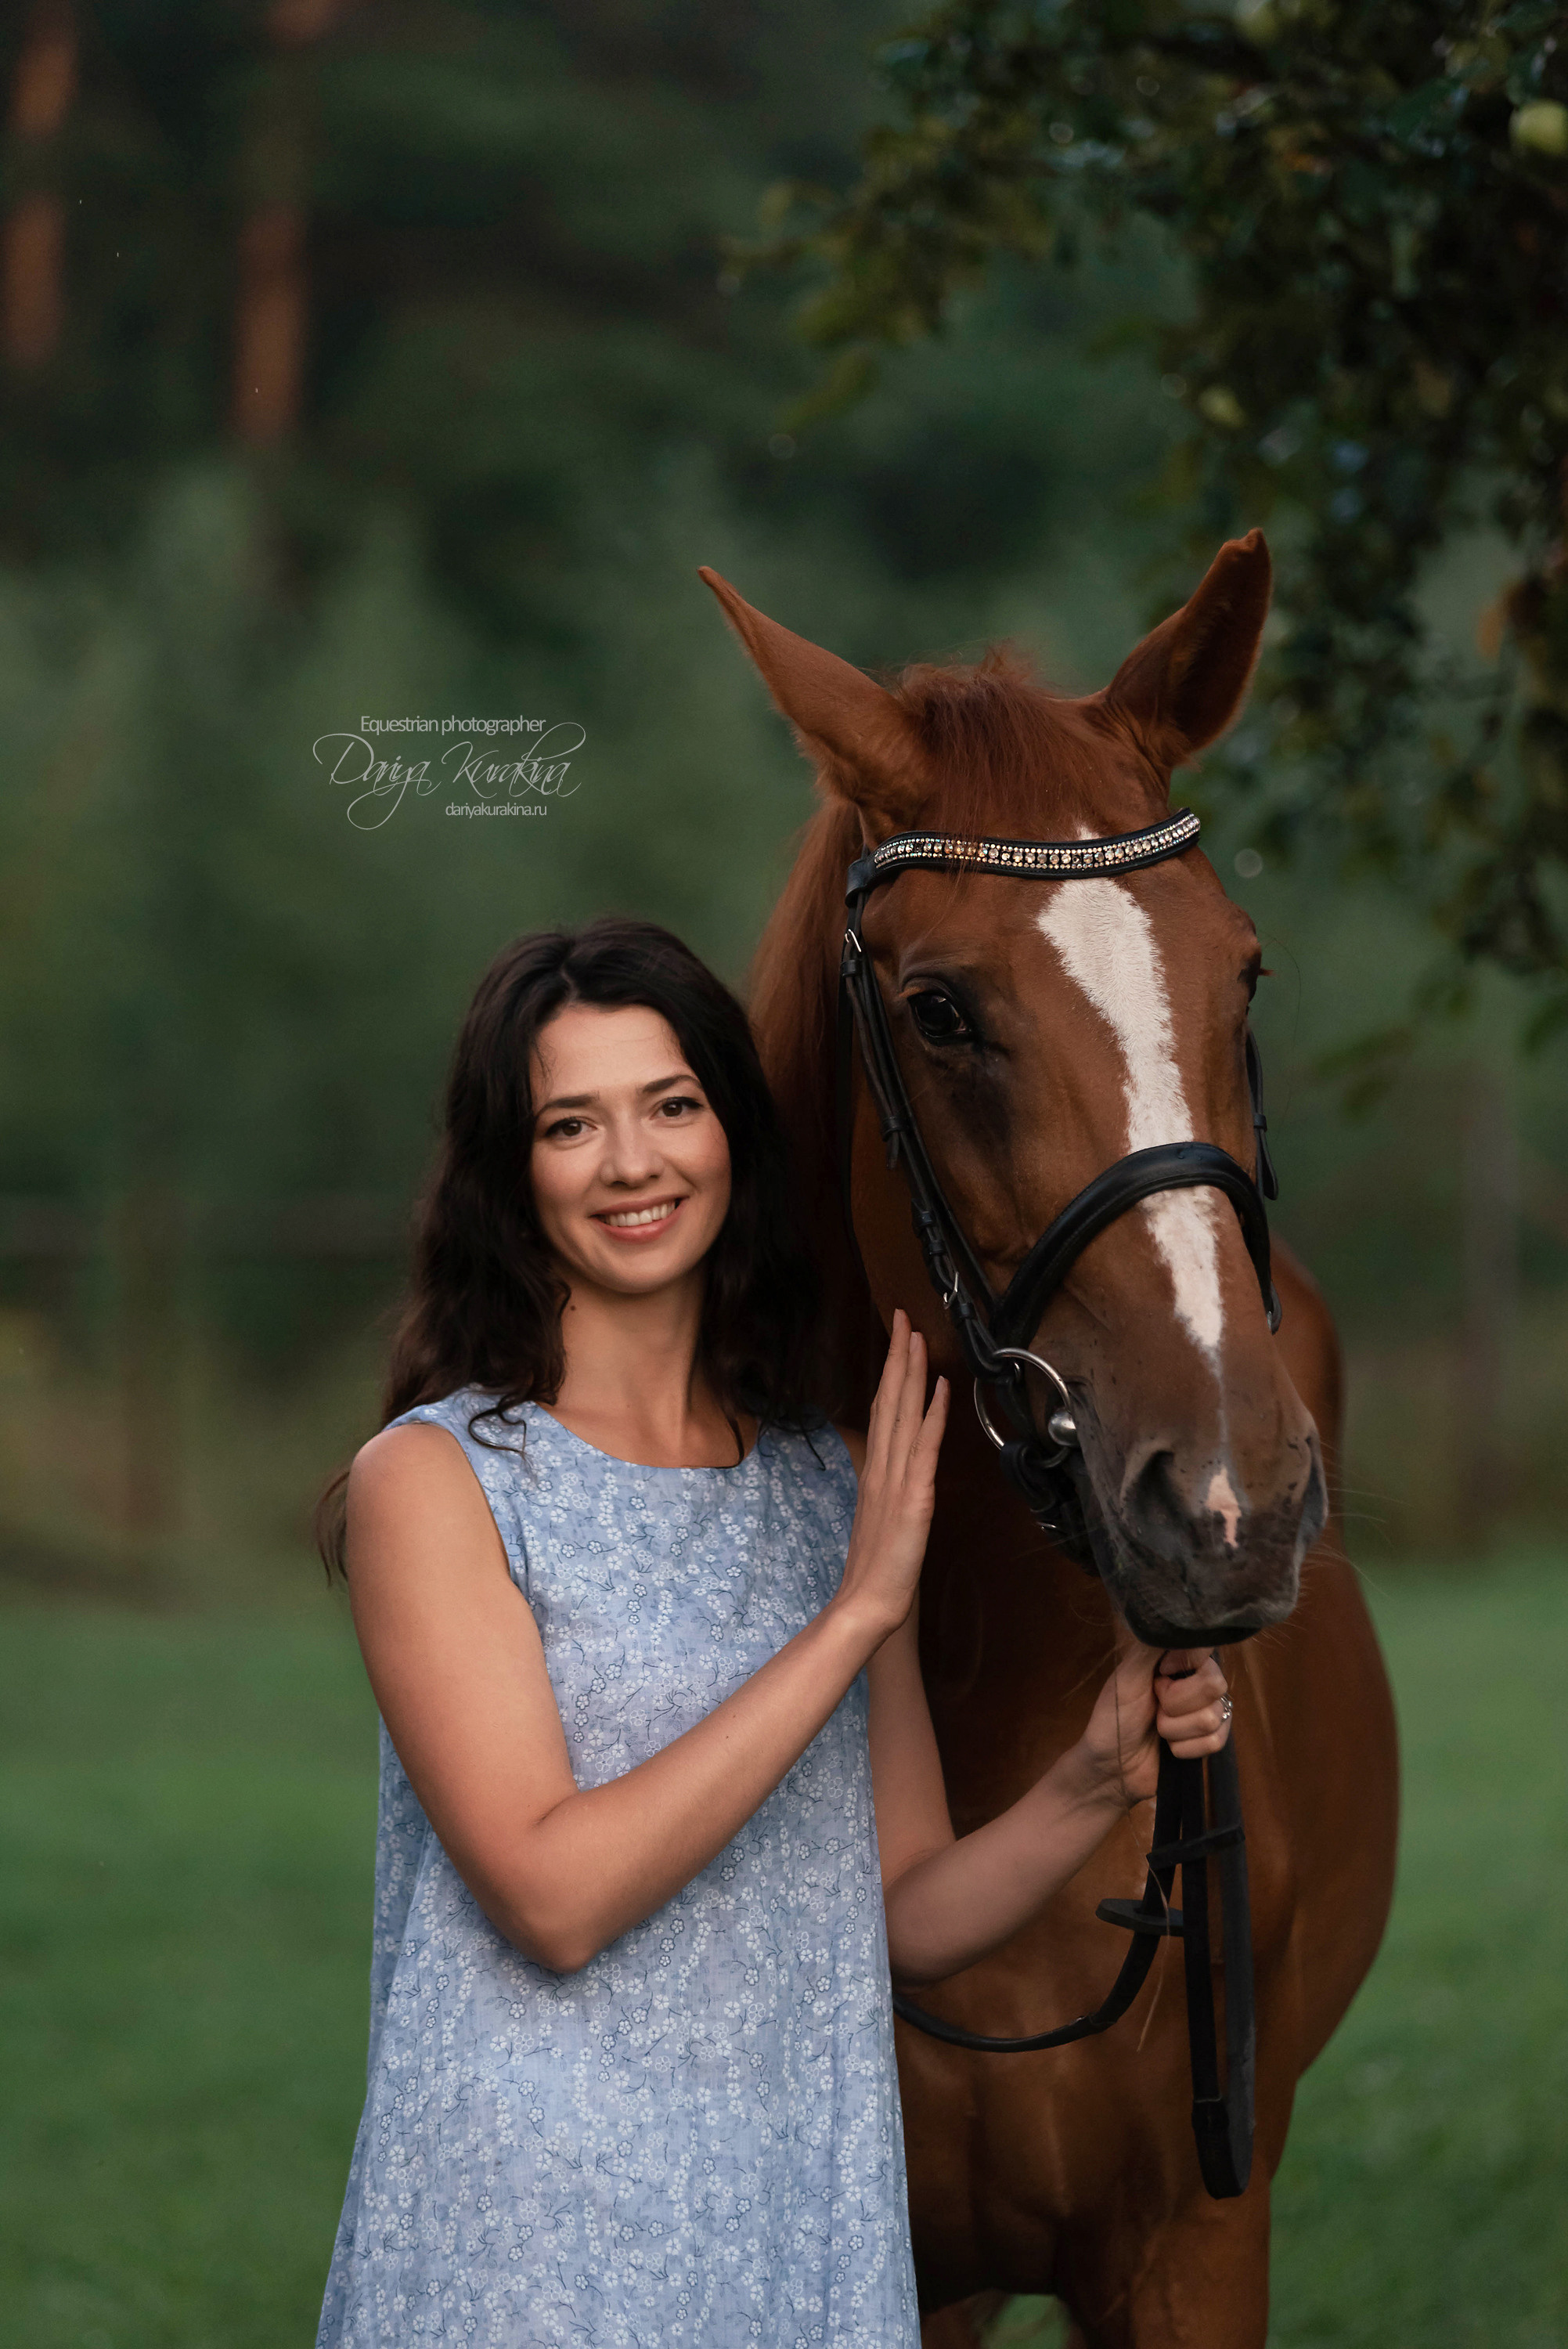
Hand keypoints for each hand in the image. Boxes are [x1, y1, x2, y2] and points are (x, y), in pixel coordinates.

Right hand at [836, 1310, 947, 1640]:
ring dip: (911, 1373)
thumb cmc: (876, 1569)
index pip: (883, 1409)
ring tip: (916, 1337)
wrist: (867, 1605)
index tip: (896, 1337)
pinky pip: (925, 1448)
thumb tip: (891, 1466)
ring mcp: (896, 1480)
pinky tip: (940, 1389)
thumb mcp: (880, 1517)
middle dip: (898, 1356)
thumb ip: (885, 1488)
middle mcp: (883, 1467)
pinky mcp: (914, 1498)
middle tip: (902, 1316)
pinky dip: (933, 1415)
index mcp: (875, 1471)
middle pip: (890, 1401)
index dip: (891, 1371)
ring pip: (904, 1415)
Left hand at [1067, 1641, 1232, 1811]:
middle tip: (1154, 1706)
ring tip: (1156, 1728)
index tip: (1161, 1673)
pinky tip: (1170, 1747)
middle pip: (1215, 1684)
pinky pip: (1215, 1741)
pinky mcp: (1211, 1740)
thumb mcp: (1127, 1675)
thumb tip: (1174, 1615)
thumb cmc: (1113, 1716)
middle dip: (1175, 1703)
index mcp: (1177, 1659)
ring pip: (1213, 1716)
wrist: (1111, 1766)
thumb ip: (1152, 1646)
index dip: (1184, 1664)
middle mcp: (1197, 1682)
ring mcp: (1207, 1711)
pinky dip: (1185, 1748)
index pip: (1206, 1648)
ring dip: (1174, 1728)